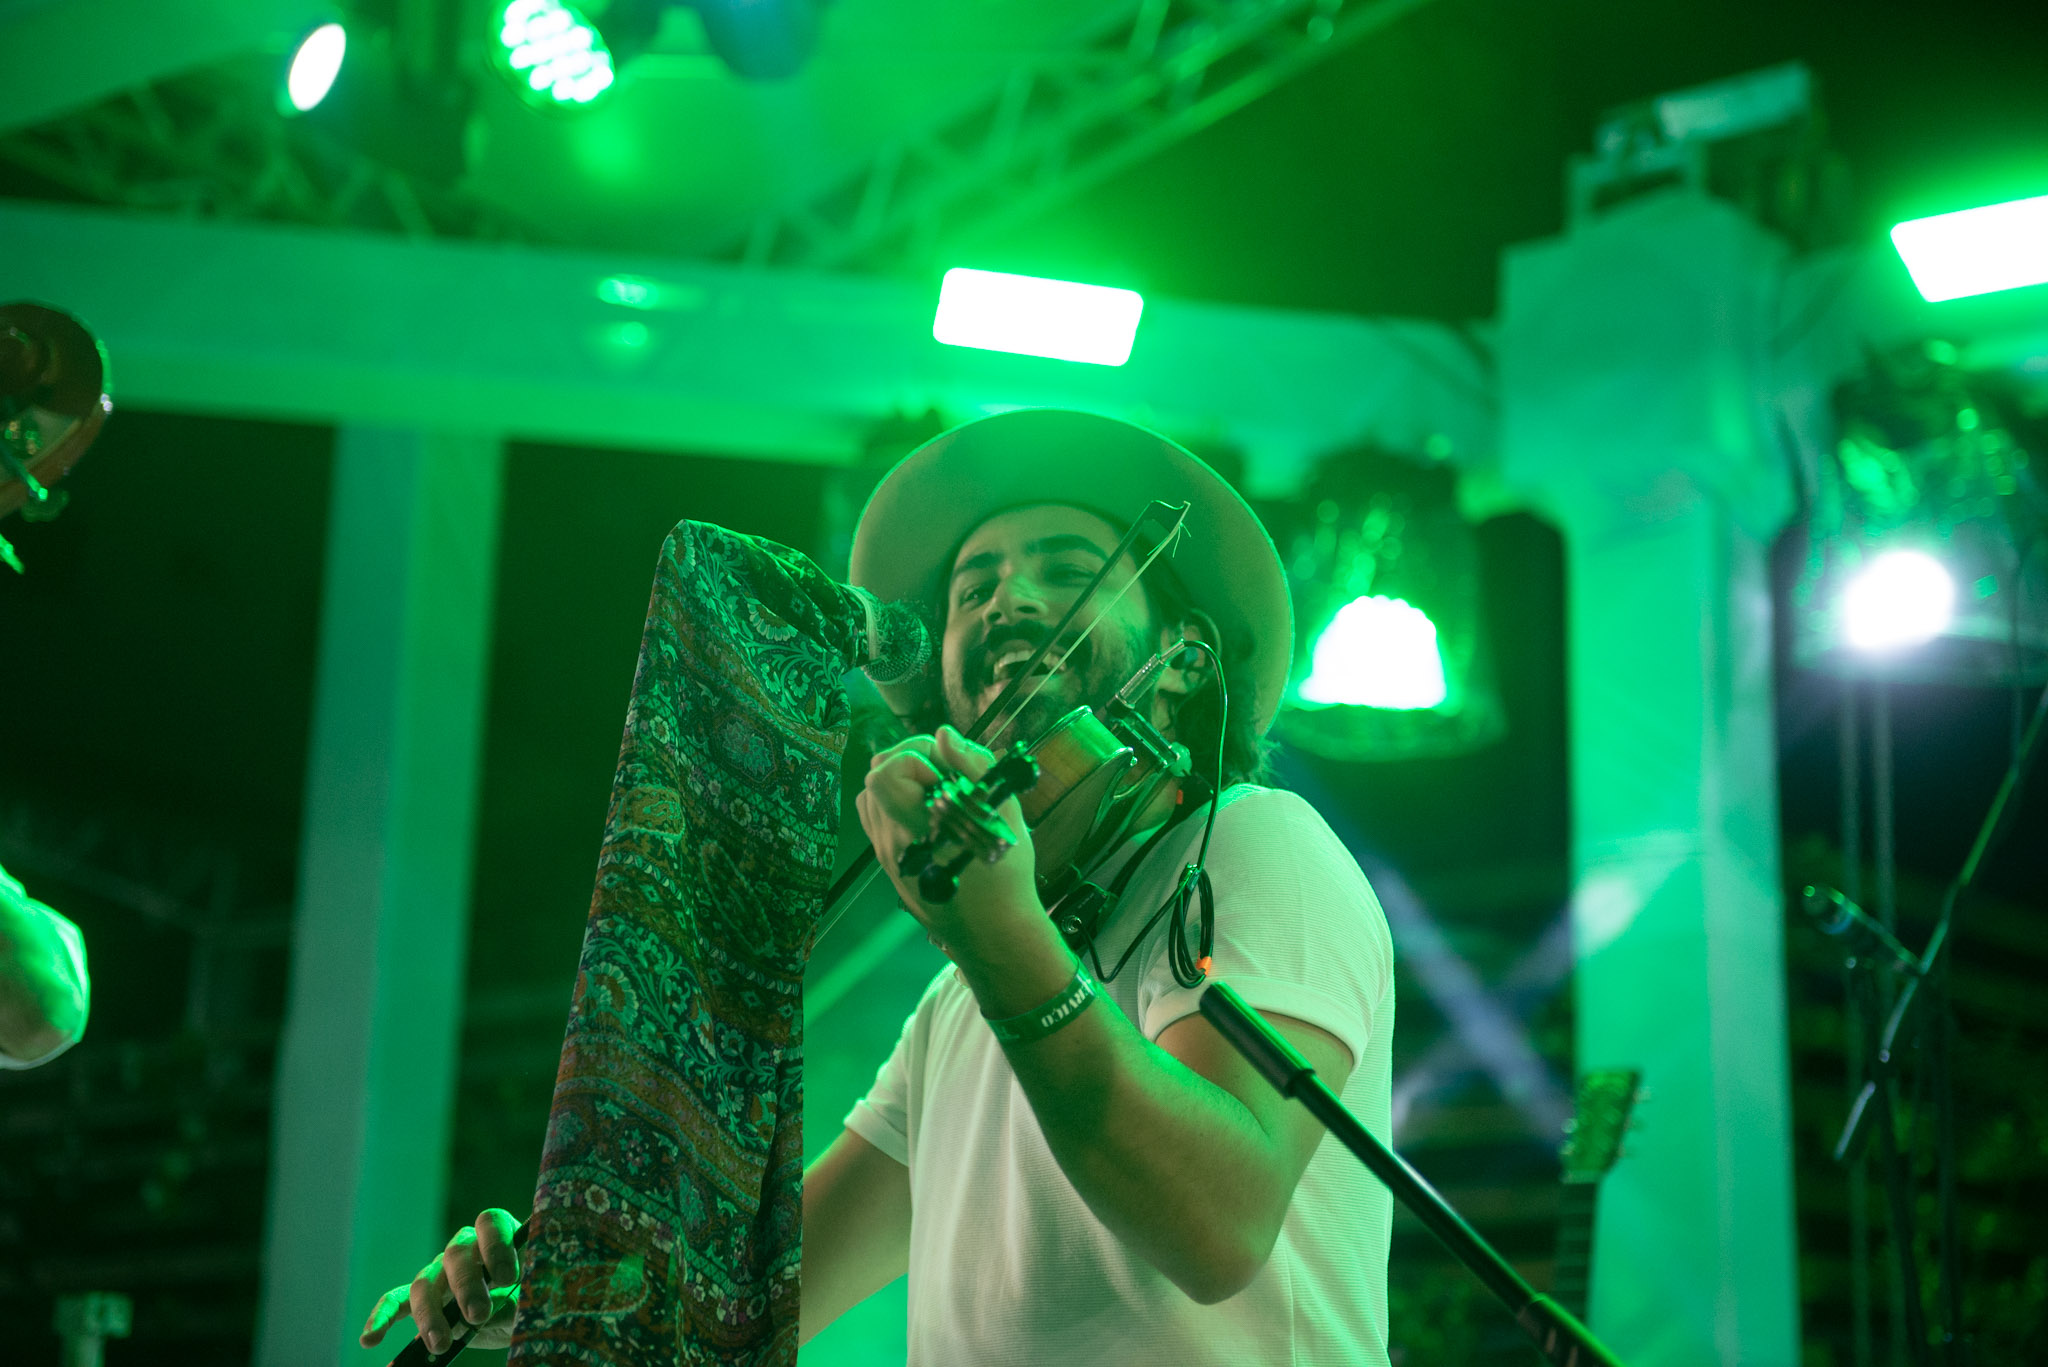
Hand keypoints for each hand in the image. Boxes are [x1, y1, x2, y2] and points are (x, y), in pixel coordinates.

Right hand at [360, 1208, 521, 1353]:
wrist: (509, 1319)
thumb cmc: (526, 1299)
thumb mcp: (529, 1300)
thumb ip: (517, 1300)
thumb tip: (497, 1307)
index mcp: (496, 1236)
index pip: (490, 1223)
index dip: (497, 1246)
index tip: (507, 1278)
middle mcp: (463, 1248)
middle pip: (455, 1255)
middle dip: (466, 1286)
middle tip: (478, 1314)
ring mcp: (437, 1271)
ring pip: (424, 1283)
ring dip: (431, 1315)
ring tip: (442, 1344)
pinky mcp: (417, 1298)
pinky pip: (394, 1302)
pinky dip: (381, 1319)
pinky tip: (369, 1339)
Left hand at [854, 726, 1038, 950]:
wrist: (994, 932)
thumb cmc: (1005, 873)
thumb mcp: (1002, 813)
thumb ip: (972, 768)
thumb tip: (942, 735)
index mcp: (918, 825)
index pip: (884, 771)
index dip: (915, 758)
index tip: (946, 774)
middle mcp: (891, 838)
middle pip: (876, 773)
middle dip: (911, 761)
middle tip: (947, 776)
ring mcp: (886, 852)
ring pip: (874, 794)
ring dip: (903, 782)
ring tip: (939, 794)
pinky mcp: (889, 863)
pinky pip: (878, 818)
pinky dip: (897, 804)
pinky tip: (929, 815)